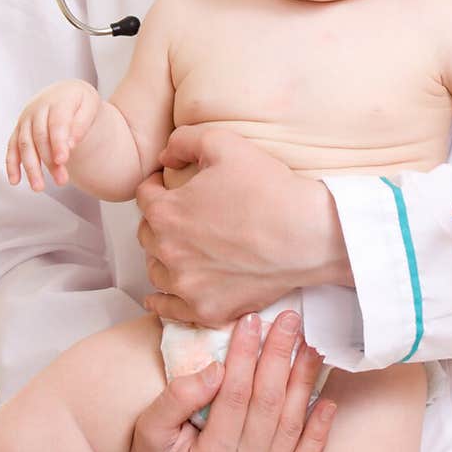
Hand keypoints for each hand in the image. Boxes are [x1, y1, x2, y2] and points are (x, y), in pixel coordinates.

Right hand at [5, 80, 101, 190]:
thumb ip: (82, 124)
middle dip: (49, 161)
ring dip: (30, 167)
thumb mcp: (90, 106)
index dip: (58, 142)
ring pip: (25, 144)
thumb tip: (70, 144)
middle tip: (62, 181)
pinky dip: (11, 164)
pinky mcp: (19, 129)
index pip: (57, 122)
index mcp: (58, 99)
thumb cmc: (79, 102)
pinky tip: (15, 180)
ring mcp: (26, 119)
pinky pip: (12, 147)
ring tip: (39, 187)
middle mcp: (38, 108)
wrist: (64, 93)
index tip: (62, 160)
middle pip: (41, 137)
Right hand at [110, 311, 335, 451]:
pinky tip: (328, 401)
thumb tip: (216, 369)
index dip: (244, 354)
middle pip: (268, 404)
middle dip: (279, 356)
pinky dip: (320, 432)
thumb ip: (177, 398)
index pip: (234, 394)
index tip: (251, 320)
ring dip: (304, 382)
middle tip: (289, 320)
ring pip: (290, 425)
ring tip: (310, 345)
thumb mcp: (148, 429)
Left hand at [138, 126, 350, 324]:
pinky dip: (162, 302)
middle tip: (182, 214)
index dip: (156, 185)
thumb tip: (164, 157)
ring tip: (181, 248)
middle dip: (159, 220)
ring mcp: (187, 286)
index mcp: (166, 213)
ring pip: (156, 271)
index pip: (144, 196)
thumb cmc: (268, 188)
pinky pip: (170, 310)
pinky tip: (160, 296)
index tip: (169, 184)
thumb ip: (183, 140)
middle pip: (147, 234)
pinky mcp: (208, 309)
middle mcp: (169, 252)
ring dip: (162, 257)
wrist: (307, 234)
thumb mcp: (223, 142)